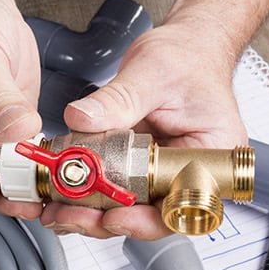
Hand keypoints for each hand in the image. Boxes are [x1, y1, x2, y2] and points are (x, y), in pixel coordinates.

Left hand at [40, 22, 247, 239]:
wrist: (184, 49)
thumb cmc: (187, 58)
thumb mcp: (152, 72)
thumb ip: (118, 99)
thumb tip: (83, 119)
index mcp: (210, 152)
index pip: (182, 204)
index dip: (145, 220)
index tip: (112, 217)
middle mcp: (188, 170)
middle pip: (149, 215)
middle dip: (105, 220)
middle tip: (69, 214)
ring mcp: (161, 170)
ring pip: (128, 207)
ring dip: (91, 212)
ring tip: (59, 207)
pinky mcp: (139, 165)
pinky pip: (115, 187)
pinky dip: (88, 194)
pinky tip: (63, 194)